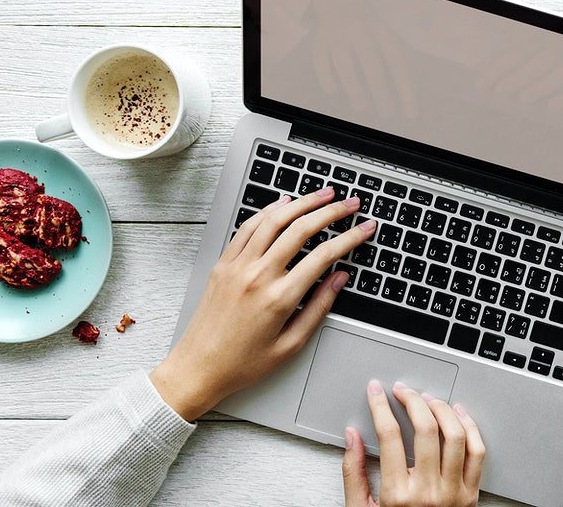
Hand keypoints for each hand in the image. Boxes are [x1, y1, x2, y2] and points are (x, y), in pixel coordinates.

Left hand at [149, 187, 375, 420]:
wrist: (197, 368)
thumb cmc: (242, 363)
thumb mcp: (291, 345)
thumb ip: (319, 308)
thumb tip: (339, 279)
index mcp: (279, 298)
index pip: (324, 256)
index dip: (350, 238)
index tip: (364, 229)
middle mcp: (258, 276)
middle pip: (301, 229)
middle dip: (331, 212)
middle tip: (350, 204)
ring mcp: (237, 266)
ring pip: (274, 220)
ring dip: (302, 202)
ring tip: (323, 194)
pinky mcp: (223, 264)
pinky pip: (247, 228)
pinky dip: (269, 211)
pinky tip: (284, 204)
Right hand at [342, 380, 484, 506]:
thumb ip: (353, 473)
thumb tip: (351, 436)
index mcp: (398, 495)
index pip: (389, 435)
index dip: (380, 406)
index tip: (376, 391)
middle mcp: (428, 491)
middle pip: (425, 428)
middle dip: (412, 400)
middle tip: (403, 391)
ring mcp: (453, 492)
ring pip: (455, 435)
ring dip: (442, 409)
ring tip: (428, 400)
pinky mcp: (471, 495)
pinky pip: (477, 452)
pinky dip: (470, 427)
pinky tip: (458, 415)